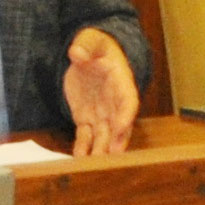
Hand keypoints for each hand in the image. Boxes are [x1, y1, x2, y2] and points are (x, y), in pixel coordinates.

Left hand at [62, 29, 139, 154]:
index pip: (128, 101)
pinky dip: (82, 147)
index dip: (126, 115)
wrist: (90, 56)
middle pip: (119, 126)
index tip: (121, 127)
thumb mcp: (92, 39)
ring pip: (103, 136)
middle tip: (112, 155)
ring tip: (95, 165)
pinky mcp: (86, 119)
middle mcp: (114, 103)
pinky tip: (78, 158)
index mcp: (121, 83)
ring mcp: (101, 113)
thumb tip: (76, 52)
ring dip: (100, 150)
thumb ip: (85, 44)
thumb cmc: (97, 46)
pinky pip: (85, 136)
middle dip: (117, 141)